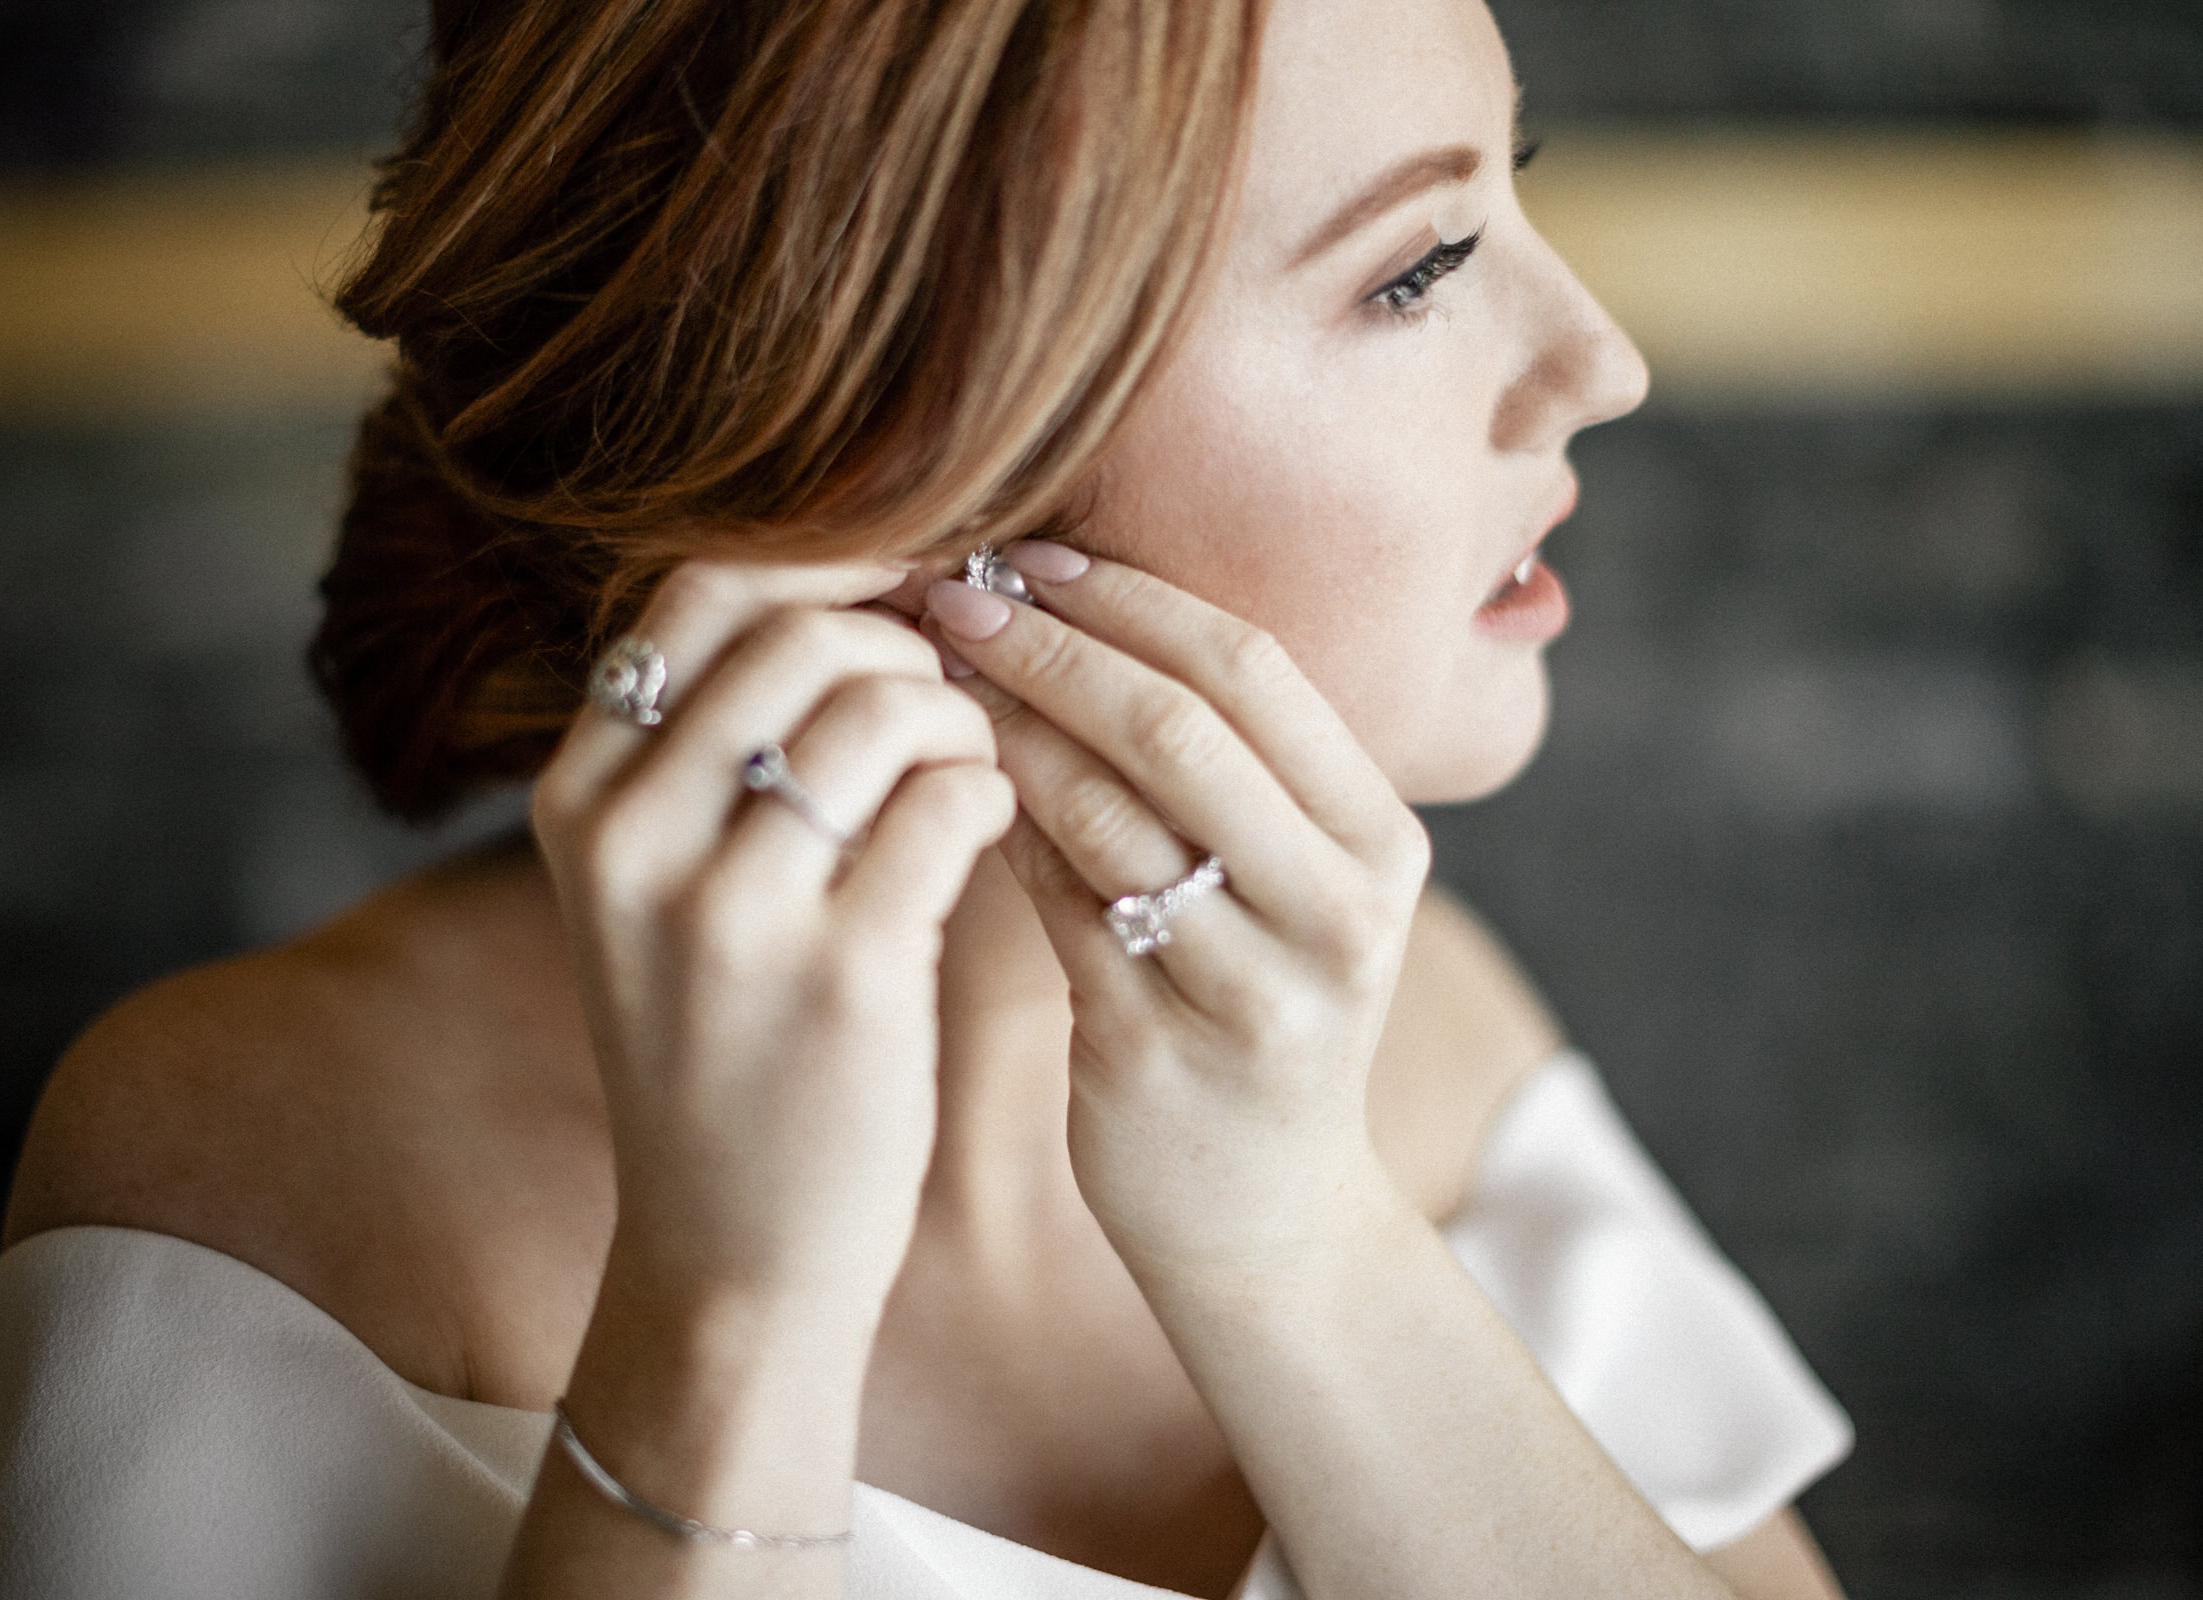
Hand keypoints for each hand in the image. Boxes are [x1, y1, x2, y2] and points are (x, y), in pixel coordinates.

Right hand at [532, 561, 1015, 1318]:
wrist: (731, 1251)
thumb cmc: (722, 1048)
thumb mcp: (652, 892)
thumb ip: (704, 750)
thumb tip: (846, 585)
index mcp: (578, 800)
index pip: (700, 594)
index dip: (825, 563)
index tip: (902, 586)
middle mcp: (633, 842)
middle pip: (801, 633)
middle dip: (904, 644)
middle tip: (946, 704)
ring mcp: (730, 911)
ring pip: (883, 705)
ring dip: (960, 717)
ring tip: (969, 771)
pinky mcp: (842, 975)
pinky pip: (949, 802)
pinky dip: (991, 791)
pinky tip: (988, 829)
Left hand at [924, 544, 1429, 1279]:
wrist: (1266, 1222)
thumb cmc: (1253, 1012)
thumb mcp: (1281, 887)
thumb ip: (1208, 768)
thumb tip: (1054, 609)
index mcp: (1381, 839)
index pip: (1253, 669)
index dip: (1131, 599)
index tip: (1028, 557)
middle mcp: (1340, 908)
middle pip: (1183, 728)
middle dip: (1052, 647)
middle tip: (950, 599)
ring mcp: (1257, 989)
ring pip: (1110, 815)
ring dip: (1004, 730)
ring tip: (924, 678)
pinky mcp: (1162, 1052)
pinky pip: (1058, 905)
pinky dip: (995, 829)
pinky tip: (938, 786)